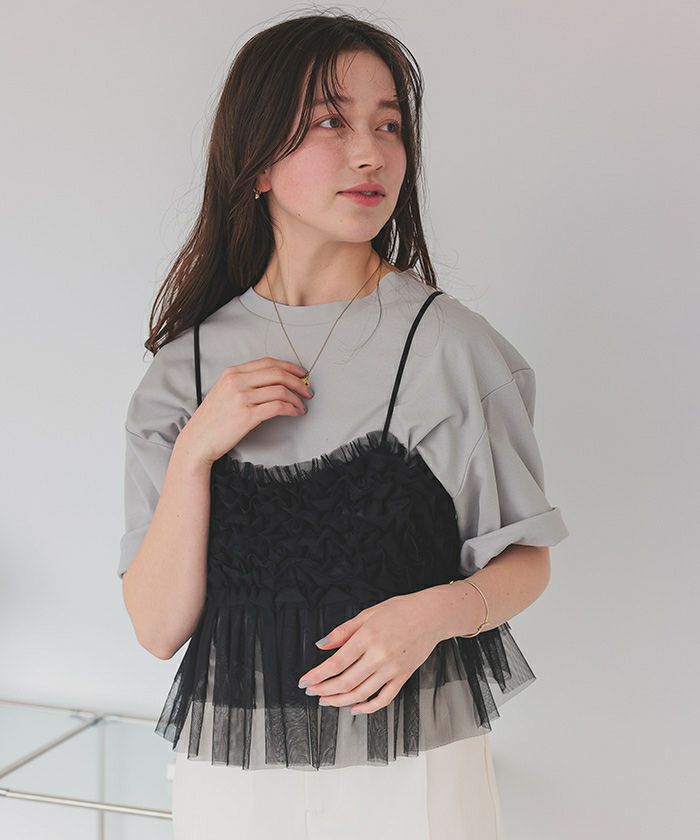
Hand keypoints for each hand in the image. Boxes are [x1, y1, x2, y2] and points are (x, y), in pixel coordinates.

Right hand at [179, 356, 311, 465]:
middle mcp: (237, 381)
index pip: (268, 363)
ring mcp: (241, 398)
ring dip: (297, 398)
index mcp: (232, 373)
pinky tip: (295, 413)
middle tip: (308, 391)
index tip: (301, 374)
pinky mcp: (247, 415)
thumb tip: (274, 382)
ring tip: (302, 406)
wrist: (198, 440)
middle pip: (277, 373)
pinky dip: (291, 409)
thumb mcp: (224, 391)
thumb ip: (244, 382)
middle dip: (298, 382)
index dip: (289, 367)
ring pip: (280, 390)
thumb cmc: (212, 420)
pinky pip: (278, 407)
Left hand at [297, 591, 442, 714]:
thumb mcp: (367, 614)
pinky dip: (368, 707)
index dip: (317, 676)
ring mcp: (392, 669)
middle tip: (312, 692)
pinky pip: (383, 699)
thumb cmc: (400, 611)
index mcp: (367, 637)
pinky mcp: (403, 677)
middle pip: (345, 682)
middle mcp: (379, 655)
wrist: (431, 615)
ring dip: (340, 701)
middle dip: (324, 690)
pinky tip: (355, 708)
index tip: (304, 682)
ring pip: (361, 693)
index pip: (335, 663)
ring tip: (327, 701)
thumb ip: (343, 631)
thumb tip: (322, 645)